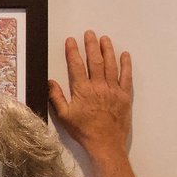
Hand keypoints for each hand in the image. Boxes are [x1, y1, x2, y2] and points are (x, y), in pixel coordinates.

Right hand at [48, 30, 131, 157]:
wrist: (105, 143)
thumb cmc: (83, 131)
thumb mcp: (64, 117)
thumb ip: (57, 98)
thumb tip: (50, 82)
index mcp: (82, 90)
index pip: (76, 66)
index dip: (73, 52)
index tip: (71, 41)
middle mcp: (98, 86)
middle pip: (95, 61)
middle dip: (91, 45)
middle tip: (89, 33)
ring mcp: (113, 89)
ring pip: (110, 65)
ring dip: (107, 50)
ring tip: (104, 39)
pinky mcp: (124, 95)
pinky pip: (126, 76)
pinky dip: (126, 64)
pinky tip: (124, 55)